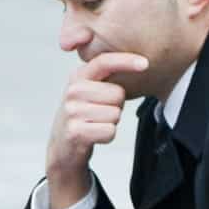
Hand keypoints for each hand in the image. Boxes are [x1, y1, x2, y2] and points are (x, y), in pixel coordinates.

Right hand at [45, 52, 147, 208]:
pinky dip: (107, 136)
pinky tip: (93, 136)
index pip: (104, 62)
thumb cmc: (83, 116)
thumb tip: (138, 64)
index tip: (145, 63)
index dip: (126, 61)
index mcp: (78, 76)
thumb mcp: (89, 91)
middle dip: (117, 106)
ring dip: (111, 122)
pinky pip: (110, 131)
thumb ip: (105, 77)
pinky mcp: (75, 131)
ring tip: (95, 124)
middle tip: (100, 113)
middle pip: (118, 94)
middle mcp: (73, 91)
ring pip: (115, 114)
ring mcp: (72, 111)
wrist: (62, 147)